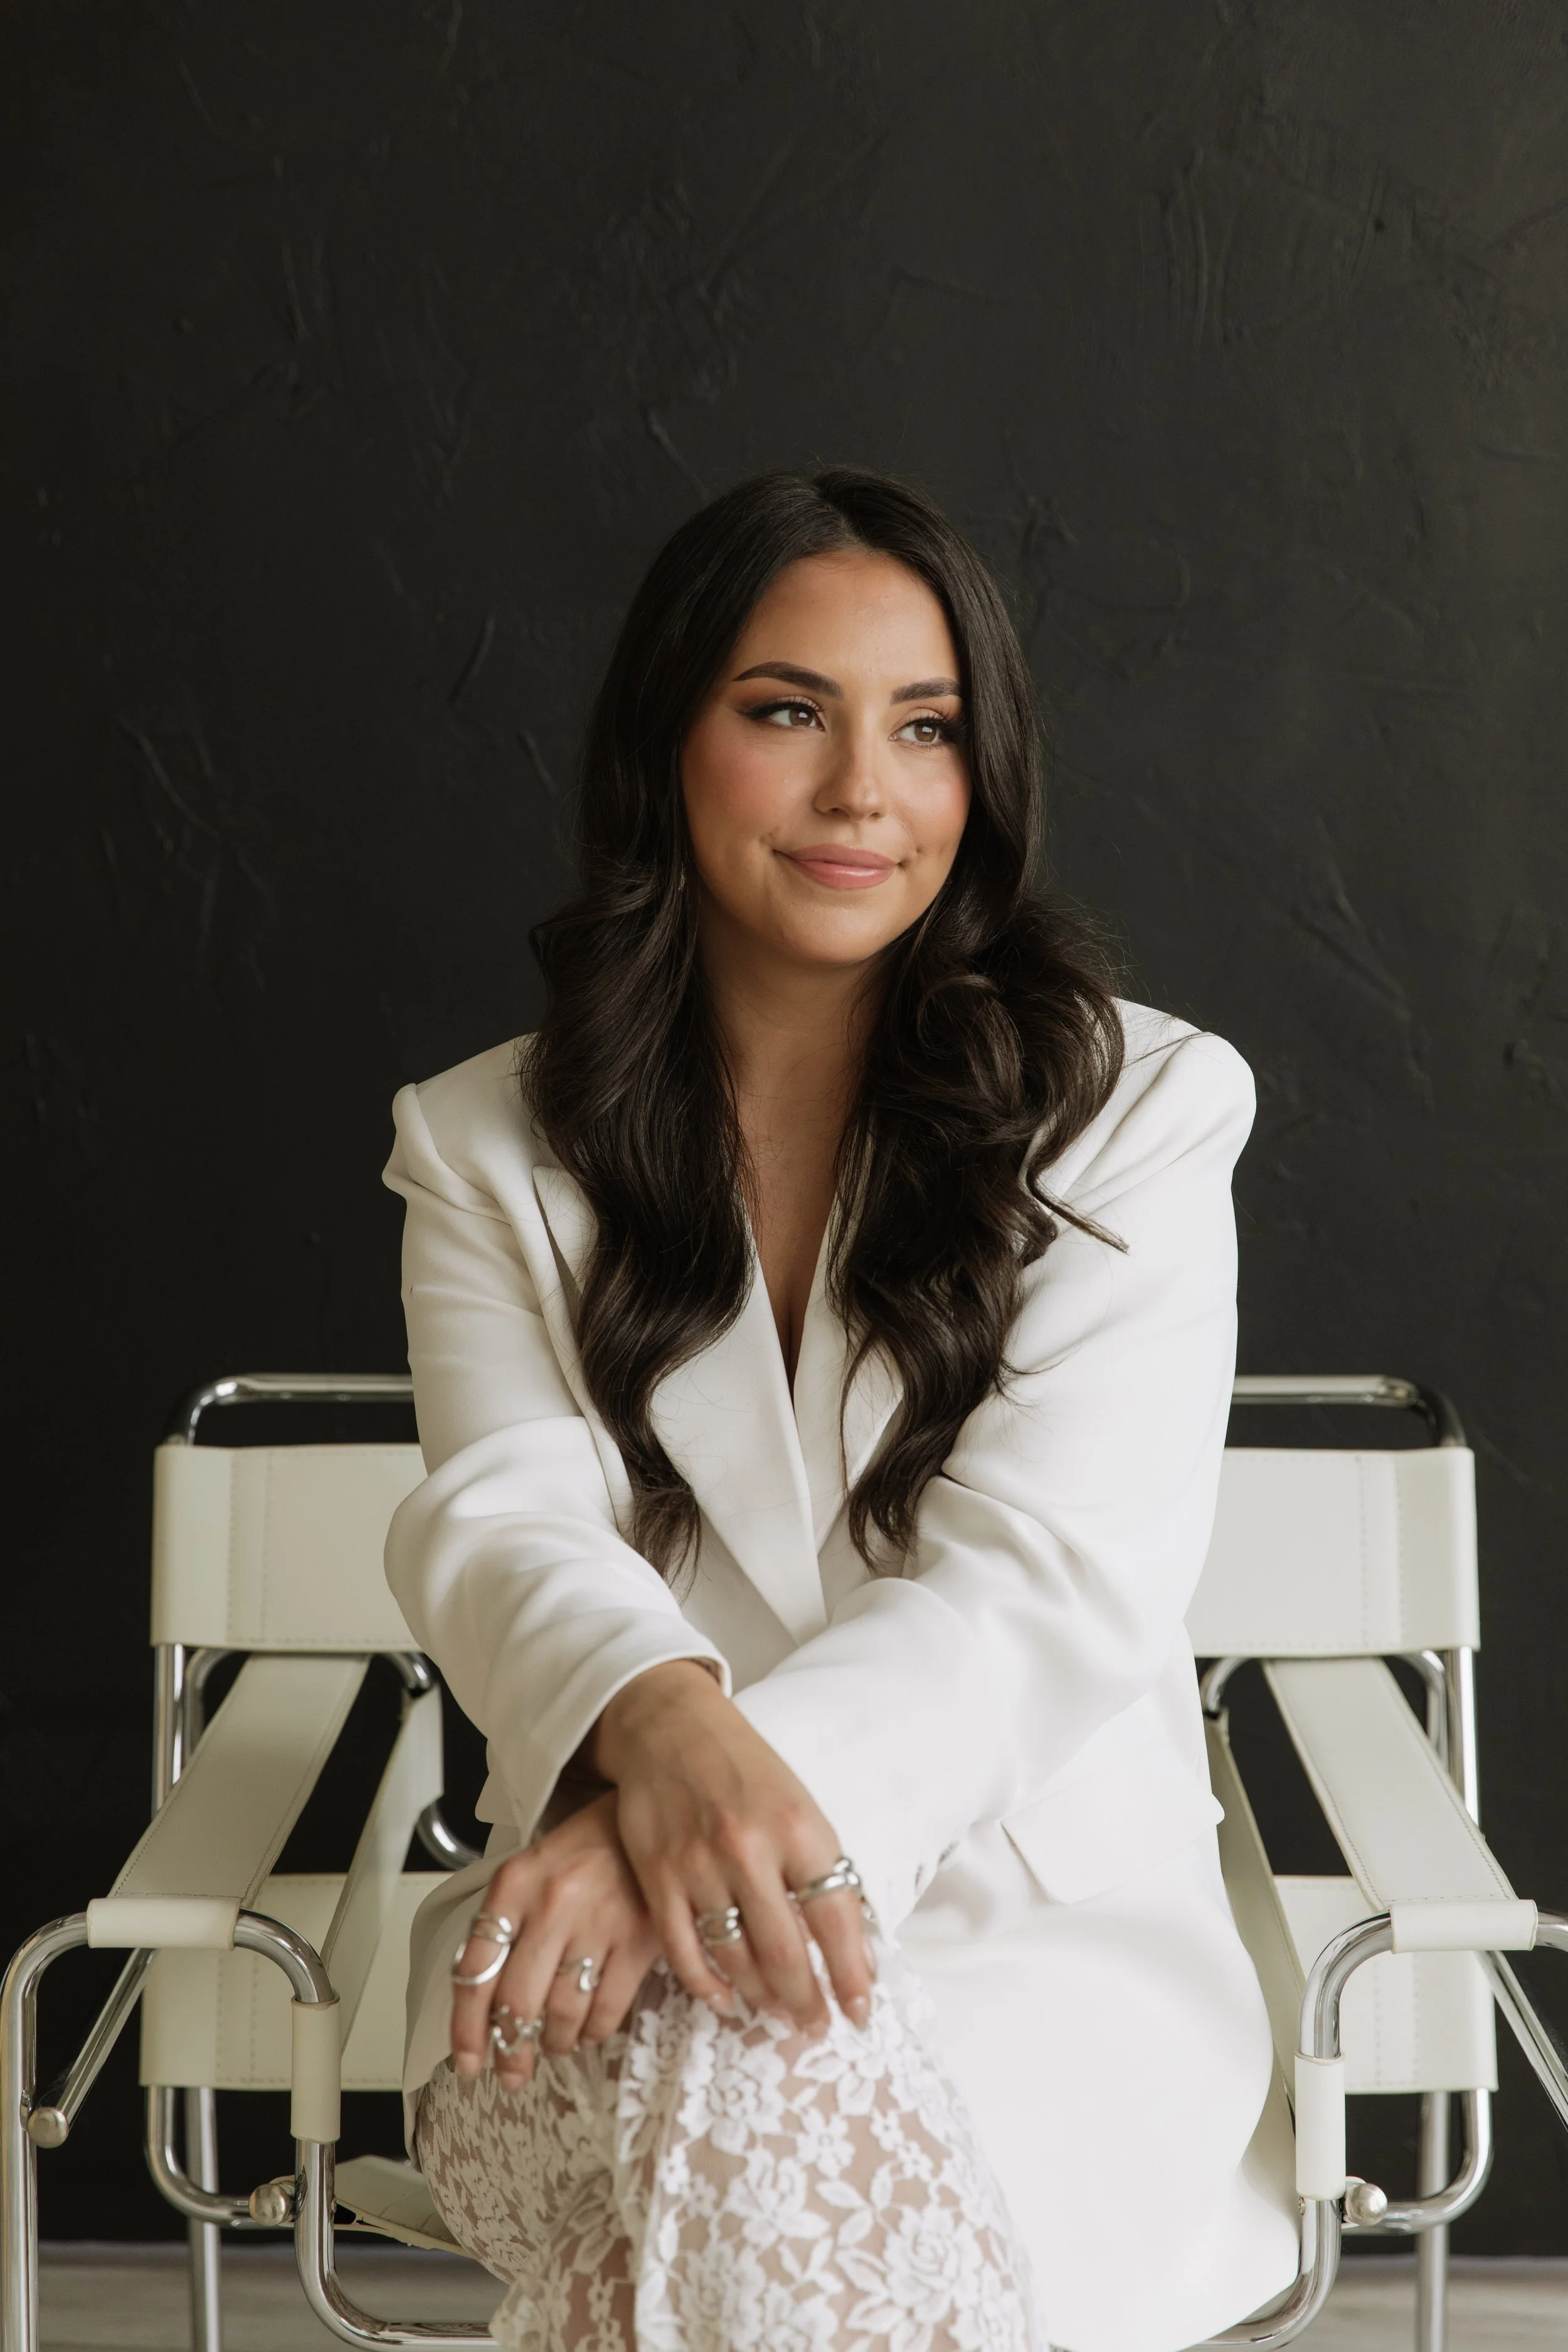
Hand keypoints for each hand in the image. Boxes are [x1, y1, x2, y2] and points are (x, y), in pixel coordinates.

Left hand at [449, 1791, 660, 2089]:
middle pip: (518, 2002)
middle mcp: (551, 1903)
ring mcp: (598, 1921)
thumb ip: (505, 1925)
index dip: (466, 2028)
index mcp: (513, 1885)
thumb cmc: (582, 1849)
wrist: (642, 1817)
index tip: (469, 2061)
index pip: (475, 1969)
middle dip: (511, 2051)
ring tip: (555, 2045)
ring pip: (564, 2011)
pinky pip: (608, 2007)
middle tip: (512, 2073)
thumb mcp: (529, 1871)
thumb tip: (486, 2002)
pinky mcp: (639, 1937)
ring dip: (556, 2042)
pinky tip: (589, 2031)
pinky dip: (594, 2031)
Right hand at [592, 1660, 874, 2037]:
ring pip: (736, 1959)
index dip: (852, 1976)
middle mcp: (751, 1848)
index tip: (861, 2012)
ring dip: (761, 1997)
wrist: (671, 1727)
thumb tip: (851, 1942)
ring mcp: (700, 1865)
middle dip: (806, 2003)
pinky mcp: (658, 1876)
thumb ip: (820, 1869)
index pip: (836, 1921)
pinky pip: (684, 1950)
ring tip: (776, 2012)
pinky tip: (723, 1998)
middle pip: (785, 1953)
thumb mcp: (800, 1806)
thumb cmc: (746, 1770)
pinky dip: (706, 1984)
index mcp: (799, 1828)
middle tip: (816, 2027)